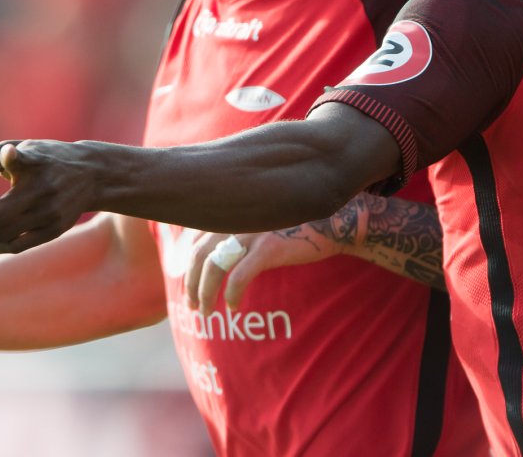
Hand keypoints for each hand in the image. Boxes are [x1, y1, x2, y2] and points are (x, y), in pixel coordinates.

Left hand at [0, 140, 95, 252]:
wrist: (92, 174)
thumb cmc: (44, 158)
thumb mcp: (15, 150)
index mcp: (34, 163)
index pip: (16, 164)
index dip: (4, 166)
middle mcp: (45, 189)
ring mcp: (52, 213)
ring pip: (5, 235)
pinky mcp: (55, 230)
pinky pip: (17, 247)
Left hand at [182, 218, 354, 314]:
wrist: (334, 222)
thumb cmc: (298, 224)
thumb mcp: (262, 220)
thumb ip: (240, 228)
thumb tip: (218, 253)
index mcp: (233, 211)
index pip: (196, 239)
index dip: (188, 264)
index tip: (188, 283)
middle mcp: (237, 217)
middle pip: (200, 254)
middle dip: (191, 283)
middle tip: (192, 305)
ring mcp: (251, 232)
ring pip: (214, 267)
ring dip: (205, 293)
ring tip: (206, 312)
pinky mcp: (268, 247)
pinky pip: (239, 277)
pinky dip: (231, 294)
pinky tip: (233, 307)